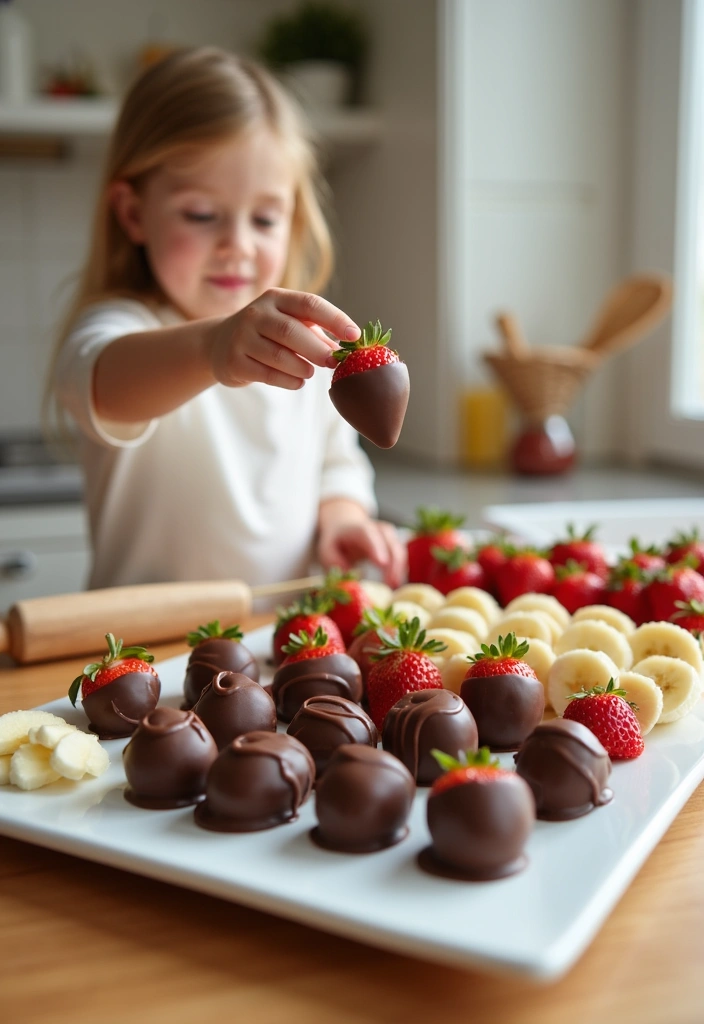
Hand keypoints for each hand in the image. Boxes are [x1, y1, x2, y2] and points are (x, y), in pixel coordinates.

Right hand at [207, 288, 359, 389]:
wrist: (218, 343)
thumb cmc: (266, 333)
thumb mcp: (288, 322)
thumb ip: (316, 331)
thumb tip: (346, 348)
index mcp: (276, 298)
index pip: (310, 304)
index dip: (335, 319)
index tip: (355, 335)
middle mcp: (256, 313)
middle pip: (291, 331)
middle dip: (317, 349)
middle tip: (333, 362)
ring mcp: (242, 337)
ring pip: (278, 355)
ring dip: (301, 367)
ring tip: (310, 372)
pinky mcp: (234, 361)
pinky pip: (266, 374)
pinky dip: (287, 381)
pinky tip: (298, 382)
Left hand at [317, 501, 406, 587]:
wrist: (346, 526)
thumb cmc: (336, 541)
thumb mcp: (326, 550)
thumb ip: (334, 563)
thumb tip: (349, 578)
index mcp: (359, 529)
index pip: (369, 536)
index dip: (377, 549)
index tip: (382, 563)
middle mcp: (378, 529)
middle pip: (390, 544)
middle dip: (392, 564)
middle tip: (390, 584)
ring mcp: (389, 536)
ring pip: (399, 551)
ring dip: (398, 570)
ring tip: (392, 586)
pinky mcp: (395, 545)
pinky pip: (401, 558)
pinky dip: (400, 571)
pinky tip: (394, 583)